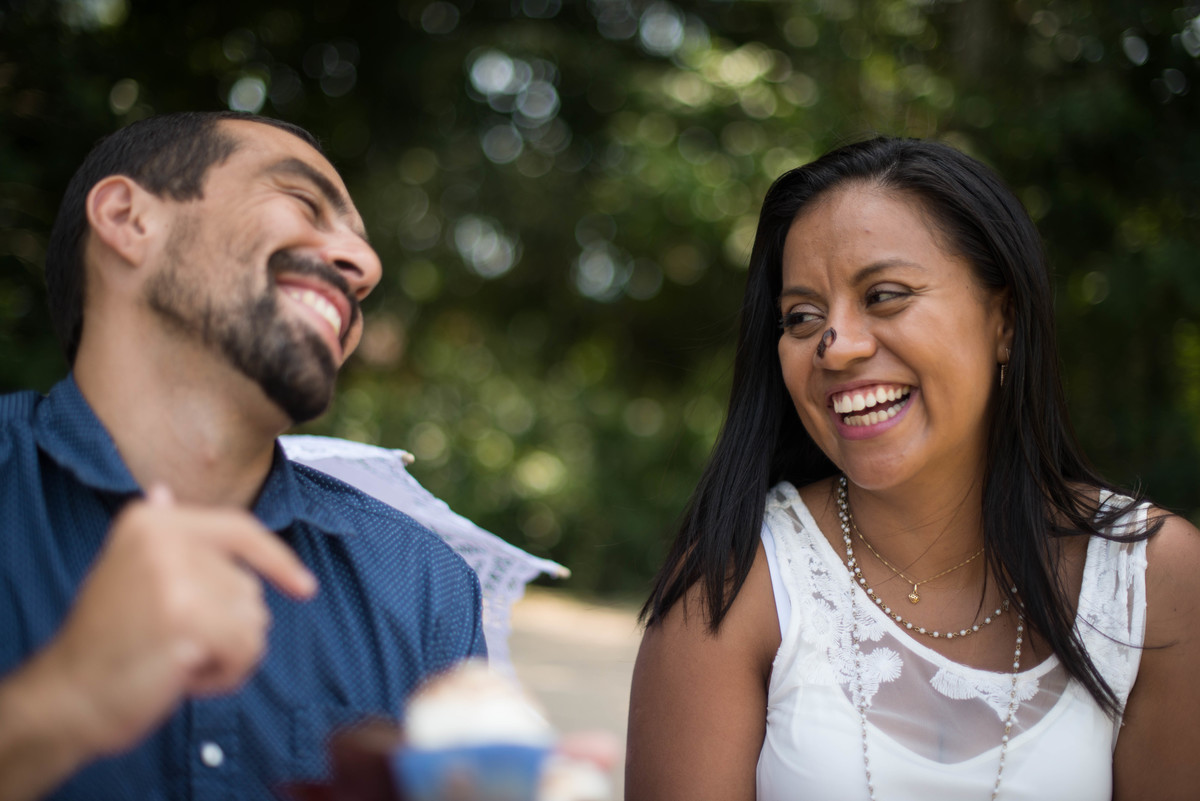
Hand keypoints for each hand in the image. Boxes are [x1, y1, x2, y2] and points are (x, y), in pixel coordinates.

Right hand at [25, 484, 316, 759]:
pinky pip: (248, 649)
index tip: (305, 588)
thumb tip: (163, 493)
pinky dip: (227, 674)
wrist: (68, 697)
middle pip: (249, 586)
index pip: (239, 528)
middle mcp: (164, 538)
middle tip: (172, 642)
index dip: (277, 560)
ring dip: (226, 653)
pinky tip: (185, 677)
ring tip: (176, 658)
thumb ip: (157, 536)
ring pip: (254, 620)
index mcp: (151, 521)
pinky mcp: (186, 618)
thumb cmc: (106, 641)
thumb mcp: (126, 572)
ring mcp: (175, 576)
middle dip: (225, 627)